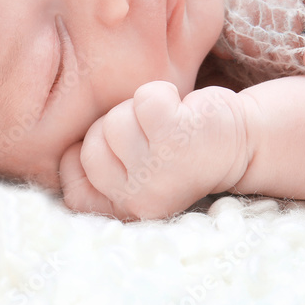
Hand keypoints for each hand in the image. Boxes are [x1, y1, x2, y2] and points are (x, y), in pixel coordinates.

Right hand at [59, 81, 249, 220]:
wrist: (240, 143)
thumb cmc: (179, 151)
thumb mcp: (136, 174)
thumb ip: (102, 169)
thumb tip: (64, 152)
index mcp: (127, 210)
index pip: (73, 192)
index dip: (84, 162)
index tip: (120, 152)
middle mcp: (139, 199)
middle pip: (89, 147)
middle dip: (115, 128)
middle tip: (150, 136)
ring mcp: (157, 169)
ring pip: (114, 121)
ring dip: (139, 111)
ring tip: (166, 125)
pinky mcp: (175, 136)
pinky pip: (142, 98)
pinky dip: (160, 93)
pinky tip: (179, 109)